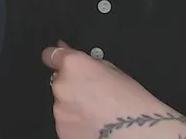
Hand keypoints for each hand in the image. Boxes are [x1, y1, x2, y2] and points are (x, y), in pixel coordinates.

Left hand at [43, 42, 181, 138]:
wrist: (135, 132)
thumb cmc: (130, 102)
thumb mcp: (113, 71)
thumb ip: (87, 63)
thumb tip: (73, 57)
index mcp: (73, 65)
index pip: (50, 55)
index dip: (55, 58)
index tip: (58, 62)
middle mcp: (61, 85)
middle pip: (60, 82)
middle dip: (71, 86)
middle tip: (92, 95)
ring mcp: (59, 109)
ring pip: (62, 104)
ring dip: (74, 105)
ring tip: (97, 112)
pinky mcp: (62, 129)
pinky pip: (66, 122)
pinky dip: (76, 122)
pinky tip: (93, 124)